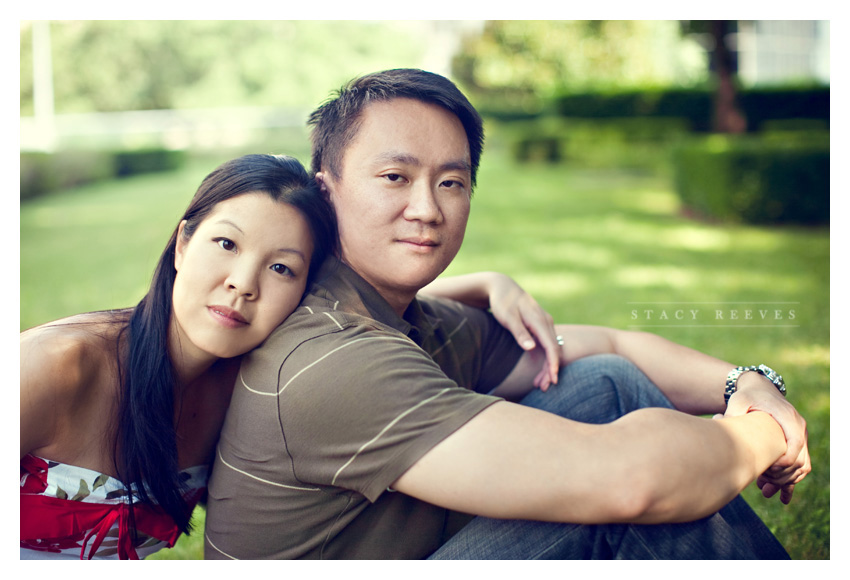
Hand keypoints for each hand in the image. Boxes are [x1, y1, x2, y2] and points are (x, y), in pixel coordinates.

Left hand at [485, 275, 560, 390]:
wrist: (502, 287)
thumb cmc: (502, 302)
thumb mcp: (507, 317)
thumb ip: (520, 332)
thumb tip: (531, 347)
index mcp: (539, 320)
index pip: (552, 346)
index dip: (553, 364)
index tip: (553, 379)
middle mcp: (546, 322)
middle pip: (554, 350)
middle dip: (550, 370)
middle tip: (542, 388)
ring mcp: (545, 324)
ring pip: (552, 349)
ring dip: (547, 367)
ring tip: (539, 385)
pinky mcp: (541, 327)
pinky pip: (547, 345)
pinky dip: (545, 359)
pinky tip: (538, 372)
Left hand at [725, 373, 810, 503]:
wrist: (759, 389)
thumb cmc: (747, 395)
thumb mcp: (738, 401)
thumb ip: (732, 413)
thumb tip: (719, 424)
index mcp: (788, 417)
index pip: (795, 444)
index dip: (783, 461)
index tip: (767, 472)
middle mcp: (798, 427)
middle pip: (799, 459)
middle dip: (782, 477)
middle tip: (762, 487)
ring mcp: (799, 436)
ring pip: (800, 466)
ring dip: (785, 482)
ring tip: (764, 491)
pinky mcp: (795, 443)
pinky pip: (799, 466)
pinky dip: (791, 481)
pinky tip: (782, 499)